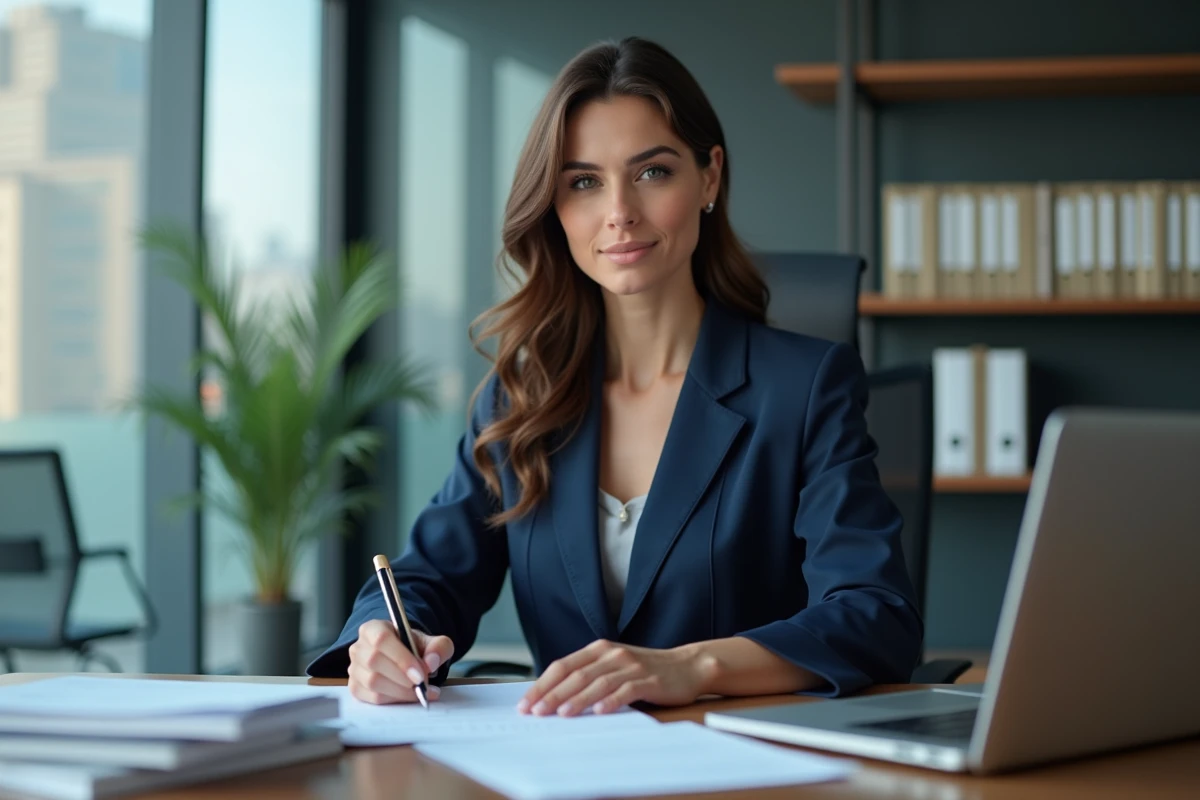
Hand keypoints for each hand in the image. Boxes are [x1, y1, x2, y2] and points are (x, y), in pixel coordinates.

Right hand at [348, 619, 454, 704]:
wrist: (405, 659)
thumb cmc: (414, 648)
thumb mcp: (432, 642)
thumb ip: (438, 647)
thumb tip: (431, 663)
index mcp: (373, 628)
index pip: (381, 639)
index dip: (401, 658)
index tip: (421, 675)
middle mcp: (359, 647)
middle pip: (375, 662)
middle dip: (403, 678)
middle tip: (424, 686)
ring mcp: (354, 668)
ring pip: (373, 682)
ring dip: (400, 691)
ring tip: (421, 692)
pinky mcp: (355, 687)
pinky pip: (372, 697)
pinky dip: (394, 700)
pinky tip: (409, 697)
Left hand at [517, 640, 710, 716]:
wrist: (687, 666)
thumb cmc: (645, 670)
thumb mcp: (613, 667)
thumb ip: (588, 676)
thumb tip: (552, 697)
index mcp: (599, 649)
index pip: (563, 666)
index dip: (542, 684)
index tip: (526, 703)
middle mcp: (612, 654)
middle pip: (576, 675)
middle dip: (552, 694)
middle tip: (535, 712)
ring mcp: (630, 666)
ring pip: (597, 682)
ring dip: (577, 699)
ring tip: (561, 714)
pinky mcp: (648, 679)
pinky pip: (626, 690)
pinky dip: (611, 701)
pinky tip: (599, 712)